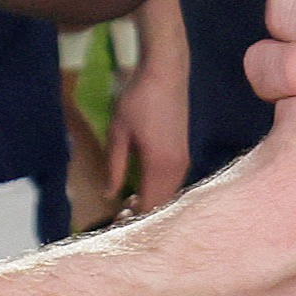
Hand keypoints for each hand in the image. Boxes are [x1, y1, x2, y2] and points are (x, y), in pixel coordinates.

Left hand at [107, 45, 193, 217]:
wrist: (166, 71)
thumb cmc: (138, 99)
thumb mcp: (118, 133)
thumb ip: (115, 167)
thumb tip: (111, 194)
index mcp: (160, 166)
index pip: (150, 206)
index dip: (133, 219)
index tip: (114, 224)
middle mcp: (177, 167)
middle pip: (163, 204)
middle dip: (143, 214)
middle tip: (119, 216)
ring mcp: (184, 159)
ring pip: (170, 193)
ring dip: (152, 202)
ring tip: (128, 204)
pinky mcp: (183, 151)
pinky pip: (173, 181)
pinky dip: (159, 190)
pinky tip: (143, 187)